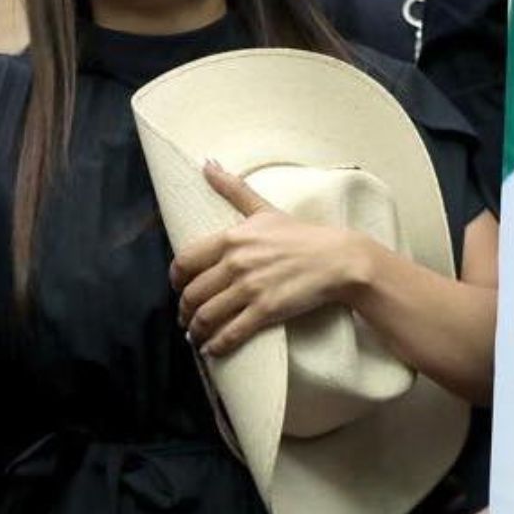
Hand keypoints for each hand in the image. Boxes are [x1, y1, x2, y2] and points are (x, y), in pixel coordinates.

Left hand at [168, 161, 373, 356]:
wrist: (338, 259)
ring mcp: (249, 289)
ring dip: (195, 331)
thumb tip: (207, 163)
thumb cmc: (302, 234)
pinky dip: (216, 345)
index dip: (175, 279)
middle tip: (186, 317)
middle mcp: (235, 263)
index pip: (185, 261)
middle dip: (184, 310)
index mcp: (231, 238)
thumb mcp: (264, 208)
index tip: (178, 287)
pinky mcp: (265, 311)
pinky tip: (212, 350)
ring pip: (206, 316)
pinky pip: (230, 333)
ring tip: (195, 337)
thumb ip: (233, 188)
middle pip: (192, 293)